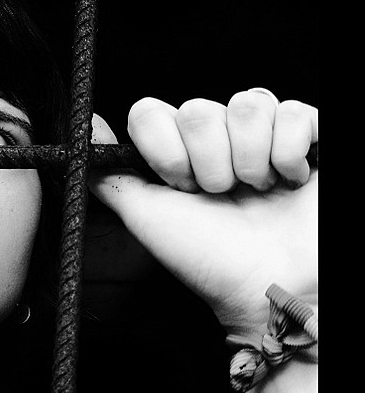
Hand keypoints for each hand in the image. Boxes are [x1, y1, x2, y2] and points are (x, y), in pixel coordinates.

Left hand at [89, 90, 317, 334]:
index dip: (163, 150)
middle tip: (222, 196)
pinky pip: (292, 111)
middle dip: (208, 165)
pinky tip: (289, 180)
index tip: (179, 188)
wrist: (273, 289)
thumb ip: (111, 174)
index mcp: (177, 152)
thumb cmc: (210, 260)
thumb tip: (85, 126)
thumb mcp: (146, 216)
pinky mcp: (307, 138)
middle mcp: (216, 138)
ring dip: (249, 160)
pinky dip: (288, 152)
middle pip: (198, 109)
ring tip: (258, 192)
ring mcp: (261, 135)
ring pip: (246, 103)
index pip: (150, 111)